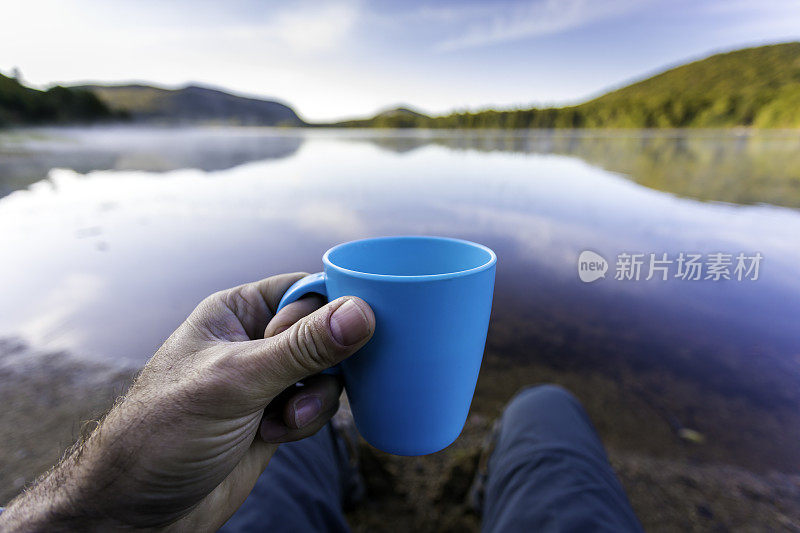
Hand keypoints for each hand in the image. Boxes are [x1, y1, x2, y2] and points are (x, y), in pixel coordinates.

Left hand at [0, 273, 374, 531]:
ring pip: (327, 373)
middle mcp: (255, 341)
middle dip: (325, 362)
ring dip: (315, 397)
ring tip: (284, 417)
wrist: (138, 510)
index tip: (366, 324)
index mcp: (236, 312)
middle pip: (325, 331)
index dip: (335, 305)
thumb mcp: (236, 381)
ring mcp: (267, 382)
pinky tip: (277, 434)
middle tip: (305, 382)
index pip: (305, 289)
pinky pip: (317, 407)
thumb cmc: (165, 431)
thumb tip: (362, 312)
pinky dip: (307, 421)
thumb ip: (302, 348)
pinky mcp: (275, 418)